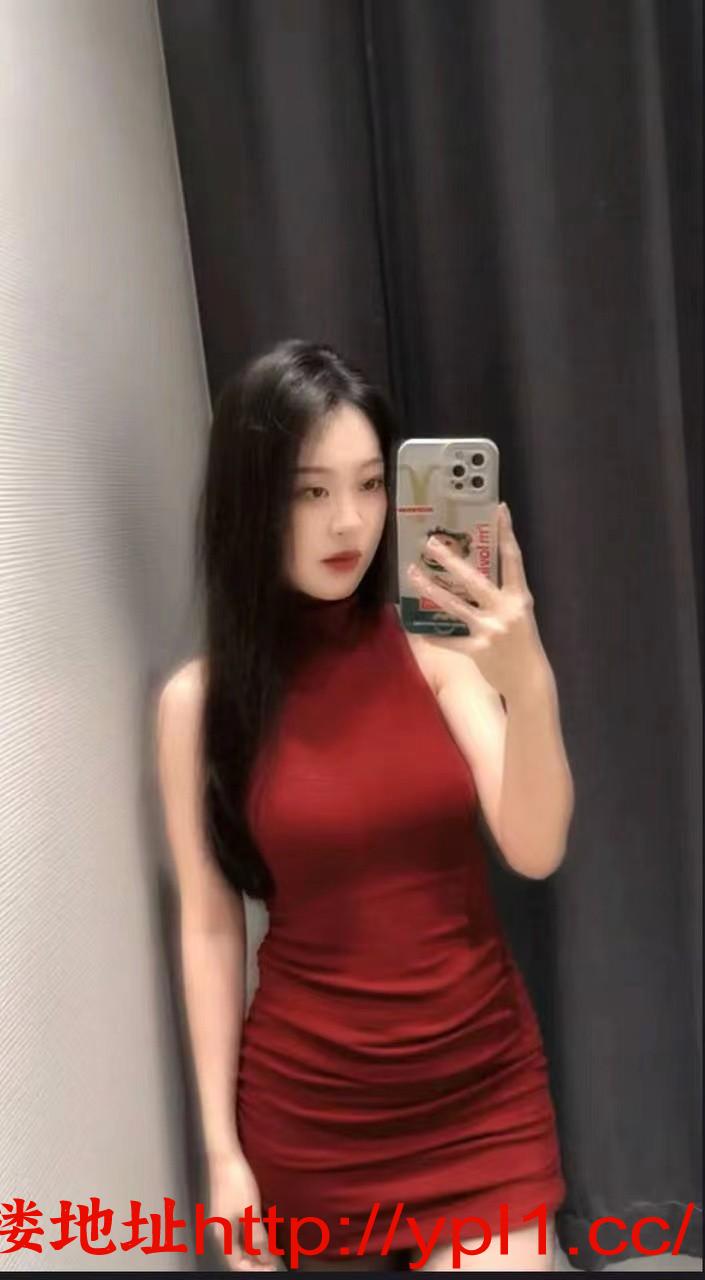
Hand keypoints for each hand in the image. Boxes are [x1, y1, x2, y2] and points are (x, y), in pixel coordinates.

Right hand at [207, 1149, 280, 1270]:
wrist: (224, 1155)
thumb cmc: (235, 1182)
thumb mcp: (249, 1213)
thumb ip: (257, 1238)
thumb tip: (265, 1260)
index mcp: (223, 1235)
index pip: (237, 1264)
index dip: (255, 1270)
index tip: (272, 1269)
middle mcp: (221, 1230)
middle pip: (238, 1255)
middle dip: (255, 1261)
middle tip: (274, 1262)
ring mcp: (223, 1219)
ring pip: (239, 1243)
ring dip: (254, 1249)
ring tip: (271, 1250)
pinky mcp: (228, 1209)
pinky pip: (240, 1230)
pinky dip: (251, 1236)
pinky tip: (262, 1232)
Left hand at [406, 503, 549, 700]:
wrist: (528, 680)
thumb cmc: (523, 642)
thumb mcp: (520, 612)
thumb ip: (502, 593)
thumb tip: (475, 571)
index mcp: (520, 597)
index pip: (513, 559)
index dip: (507, 533)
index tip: (500, 509)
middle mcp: (505, 610)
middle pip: (473, 579)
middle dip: (450, 560)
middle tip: (430, 543)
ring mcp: (490, 630)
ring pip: (454, 605)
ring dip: (431, 589)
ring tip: (412, 574)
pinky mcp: (477, 650)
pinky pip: (450, 640)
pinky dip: (435, 637)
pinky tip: (419, 631)